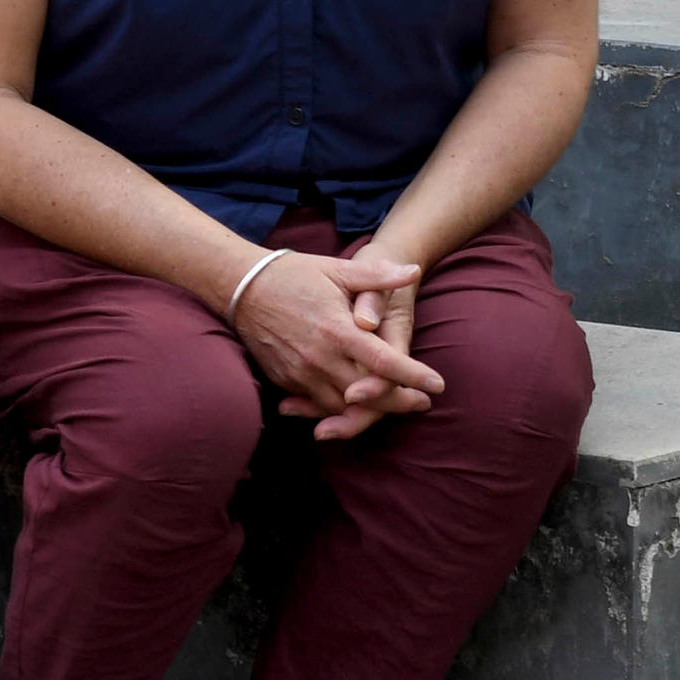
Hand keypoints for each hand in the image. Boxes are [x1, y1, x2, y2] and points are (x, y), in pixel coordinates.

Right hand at [229, 250, 442, 441]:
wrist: (242, 288)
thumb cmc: (294, 275)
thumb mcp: (337, 269)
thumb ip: (377, 276)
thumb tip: (413, 270)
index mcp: (338, 330)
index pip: (385, 363)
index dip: (414, 376)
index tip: (437, 385)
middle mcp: (321, 357)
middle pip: (368, 394)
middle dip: (398, 402)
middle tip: (421, 402)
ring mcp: (301, 373)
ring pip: (343, 408)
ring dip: (370, 410)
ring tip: (393, 405)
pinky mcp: (286, 381)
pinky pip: (317, 405)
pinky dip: (338, 410)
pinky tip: (353, 406)